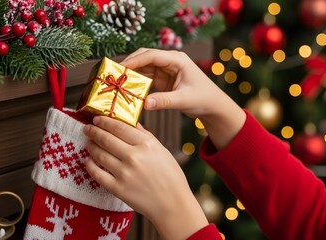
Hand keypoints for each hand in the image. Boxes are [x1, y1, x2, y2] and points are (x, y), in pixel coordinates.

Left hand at [83, 116, 207, 239]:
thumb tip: (132, 124)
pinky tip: (88, 161)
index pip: (119, 127)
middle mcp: (134, 157)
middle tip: (87, 128)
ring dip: (91, 146)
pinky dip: (90, 165)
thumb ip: (146, 135)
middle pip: (106, 139)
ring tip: (88, 143)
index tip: (97, 118)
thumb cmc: (170, 177)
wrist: (172, 204)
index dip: (105, 121)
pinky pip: (97, 173)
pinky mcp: (118, 188)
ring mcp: (124, 173)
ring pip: (100, 154)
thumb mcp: (162, 150)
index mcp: (146, 144)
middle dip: (93, 131)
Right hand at [121, 48, 245, 148]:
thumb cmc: (203, 99)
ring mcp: (165, 69)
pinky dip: (136, 82)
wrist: (212, 106)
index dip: (135, 60)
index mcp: (177, 60)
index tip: (120, 68)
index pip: (152, 55)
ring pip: (143, 67)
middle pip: (144, 58)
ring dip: (131, 74)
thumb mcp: (183, 100)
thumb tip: (144, 104)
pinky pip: (145, 77)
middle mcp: (170, 61)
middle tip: (113, 74)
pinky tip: (127, 88)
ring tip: (116, 82)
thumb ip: (164, 101)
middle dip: (129, 65)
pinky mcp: (163, 79)